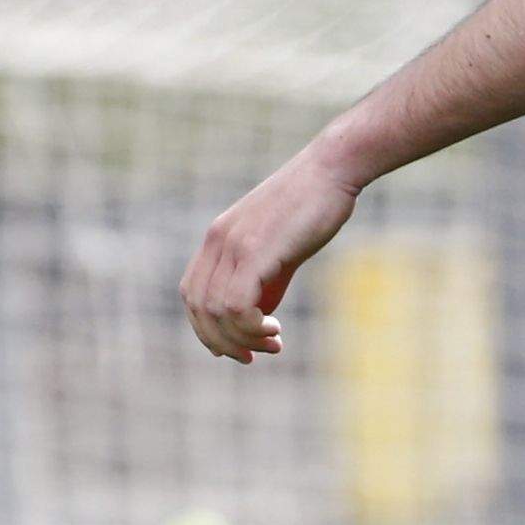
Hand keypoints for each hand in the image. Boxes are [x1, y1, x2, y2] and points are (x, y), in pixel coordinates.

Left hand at [183, 148, 359, 362]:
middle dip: (222, 342)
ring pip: (216, 311)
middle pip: (198, 308)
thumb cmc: (314, 206)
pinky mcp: (255, 251)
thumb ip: (267, 282)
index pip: (192, 294)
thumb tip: (259, 317)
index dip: (207, 329)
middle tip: (255, 354)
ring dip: (241, 339)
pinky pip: (236, 304)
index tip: (238, 346)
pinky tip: (274, 329)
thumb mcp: (283, 248)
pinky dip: (250, 327)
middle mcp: (217, 242)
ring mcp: (234, 245)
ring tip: (272, 342)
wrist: (332, 170)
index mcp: (217, 239)